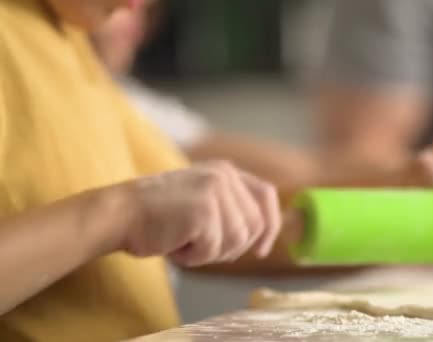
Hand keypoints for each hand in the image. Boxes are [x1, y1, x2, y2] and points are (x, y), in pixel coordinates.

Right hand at [122, 161, 281, 266]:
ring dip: (209, 253)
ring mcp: (215, 191)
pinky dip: (194, 257)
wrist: (119, 213)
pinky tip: (175, 245)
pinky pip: (213, 249)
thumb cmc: (157, 215)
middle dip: (230, 247)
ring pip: (237, 241)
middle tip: (198, 246)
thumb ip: (231, 208)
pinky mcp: (203, 210)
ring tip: (183, 241)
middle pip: (254, 226)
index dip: (270, 226)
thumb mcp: (202, 200)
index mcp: (226, 171)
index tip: (261, 250)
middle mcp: (224, 176)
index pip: (266, 196)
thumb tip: (262, 236)